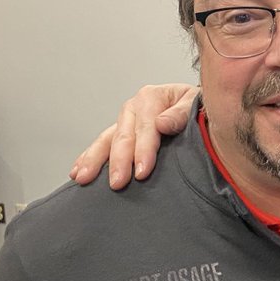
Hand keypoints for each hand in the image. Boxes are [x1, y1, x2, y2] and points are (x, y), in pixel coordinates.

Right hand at [69, 84, 197, 188]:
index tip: (142, 173)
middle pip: (123, 135)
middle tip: (118, 183)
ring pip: (106, 140)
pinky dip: (89, 158)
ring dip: (94, 160)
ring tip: (84, 178)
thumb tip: (161, 124)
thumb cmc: (201, 107)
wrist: (201, 108)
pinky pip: (102, 145)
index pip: (146, 127)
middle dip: (119, 161)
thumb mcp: (197, 103)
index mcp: (152, 97)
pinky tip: (78, 172)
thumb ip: (181, 113)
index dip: (143, 150)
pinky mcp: (121, 133)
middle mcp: (134, 107)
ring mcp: (125, 121)